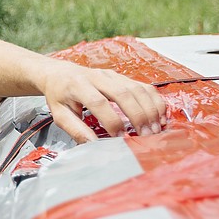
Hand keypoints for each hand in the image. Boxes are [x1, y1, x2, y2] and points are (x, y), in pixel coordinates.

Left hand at [39, 61, 166, 143]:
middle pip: (123, 93)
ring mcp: (111, 75)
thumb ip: (76, 130)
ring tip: (156, 128)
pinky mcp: (121, 76)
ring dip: (150, 108)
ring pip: (136, 88)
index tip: (119, 138)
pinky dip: (154, 100)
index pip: (98, 102)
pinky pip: (142, 85)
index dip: (111, 120)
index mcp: (77, 85)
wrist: (59, 73)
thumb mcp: (59, 114)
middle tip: (146, 135)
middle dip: (138, 115)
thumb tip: (94, 145)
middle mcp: (97, 76)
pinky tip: (160, 115)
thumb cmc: (59, 95)